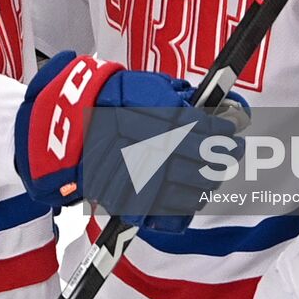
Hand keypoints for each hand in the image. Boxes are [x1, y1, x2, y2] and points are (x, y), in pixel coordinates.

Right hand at [14, 52, 246, 232]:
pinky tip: (193, 191)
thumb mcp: (147, 87)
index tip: (233, 127)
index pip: (210, 129)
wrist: (64, 131)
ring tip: (213, 169)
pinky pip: (175, 212)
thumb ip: (180, 96)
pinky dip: (188, 203)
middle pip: (208, 160)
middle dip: (226, 154)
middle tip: (232, 149)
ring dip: (211, 178)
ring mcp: (147, 181)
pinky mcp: (135, 204)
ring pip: (196, 188)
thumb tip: (220, 104)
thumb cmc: (107, 102)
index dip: (228, 128)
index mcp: (160, 121)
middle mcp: (157, 152)